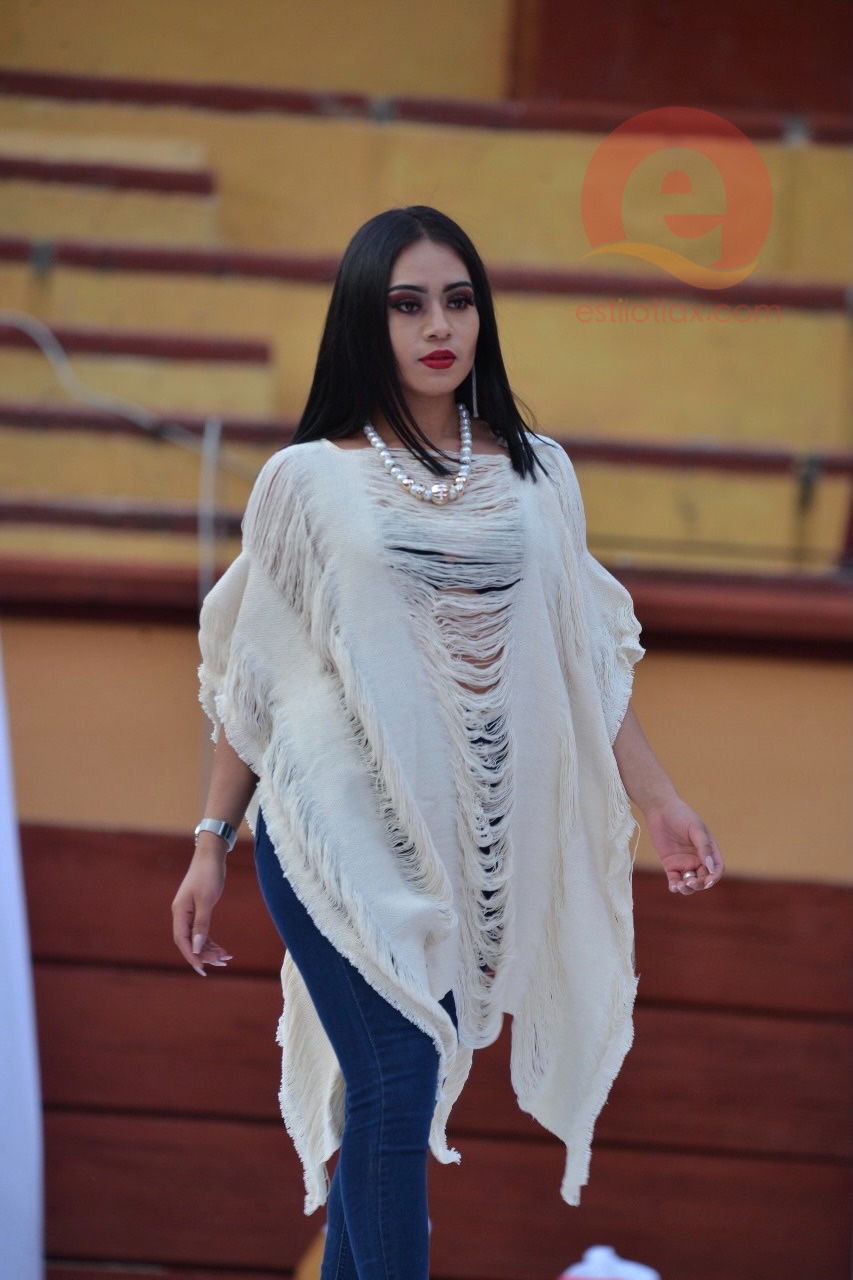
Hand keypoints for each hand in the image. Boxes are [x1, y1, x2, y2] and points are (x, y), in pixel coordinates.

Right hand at [171, 842, 232, 974]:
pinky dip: (210, 941)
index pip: (182, 940)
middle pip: (189, 942)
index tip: (202, 968)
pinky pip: (201, 931)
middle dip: (203, 954)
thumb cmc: (208, 874)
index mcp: (180, 912)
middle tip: (222, 962)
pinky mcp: (198, 910)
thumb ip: (201, 924)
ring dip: (209, 949)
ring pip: (196, 938)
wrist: (211, 855)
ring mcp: (189, 913)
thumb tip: (196, 946)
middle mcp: (182, 915)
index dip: (191, 955)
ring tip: (225, 958)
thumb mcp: (206, 899)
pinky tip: (221, 948)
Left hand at [643, 796, 724, 895]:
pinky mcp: (670, 865)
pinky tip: (673, 886)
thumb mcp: (696, 829)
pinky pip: (674, 879)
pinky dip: (675, 885)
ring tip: (681, 886)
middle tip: (691, 882)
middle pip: (703, 879)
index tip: (708, 881)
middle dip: (700, 884)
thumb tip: (710, 867)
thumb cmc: (681, 815)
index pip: (716, 869)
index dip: (714, 877)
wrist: (660, 809)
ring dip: (688, 888)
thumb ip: (704, 847)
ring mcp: (684, 863)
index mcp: (709, 850)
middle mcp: (698, 859)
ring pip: (690, 883)